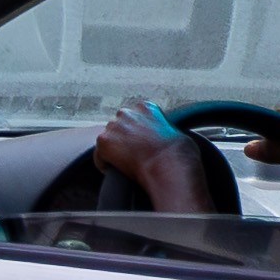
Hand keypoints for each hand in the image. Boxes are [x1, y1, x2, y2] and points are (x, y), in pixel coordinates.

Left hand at [81, 109, 220, 217]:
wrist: (170, 167)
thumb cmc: (180, 154)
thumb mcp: (177, 132)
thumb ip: (162, 127)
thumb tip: (162, 134)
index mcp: (145, 107)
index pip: (135, 116)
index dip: (139, 131)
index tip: (144, 142)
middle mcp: (126, 113)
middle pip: (119, 126)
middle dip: (124, 138)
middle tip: (135, 155)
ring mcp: (113, 127)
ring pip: (108, 139)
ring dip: (115, 150)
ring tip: (128, 164)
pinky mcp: (103, 142)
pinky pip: (99, 156)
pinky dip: (105, 164)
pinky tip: (117, 171)